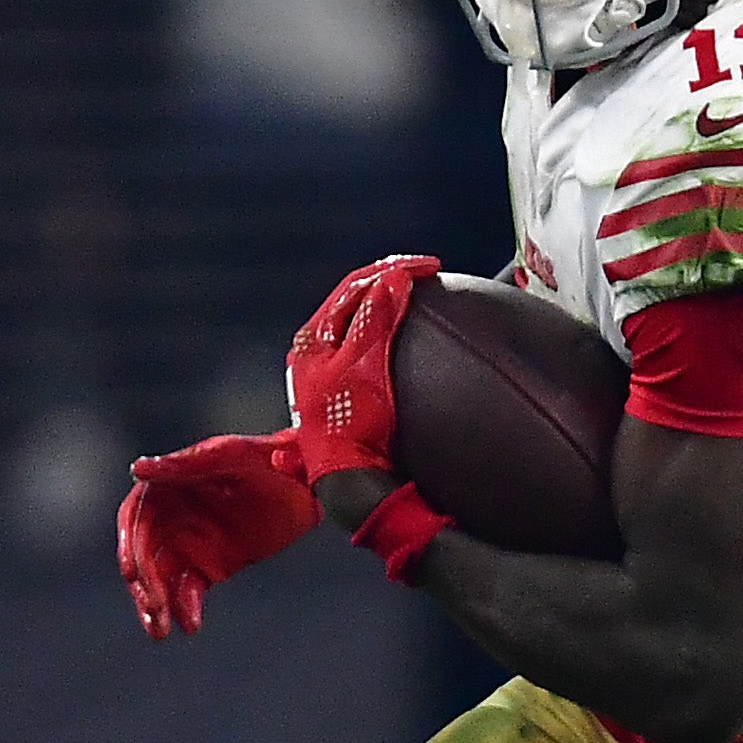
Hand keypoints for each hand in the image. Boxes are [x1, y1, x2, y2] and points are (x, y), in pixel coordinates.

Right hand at [118, 434, 320, 638]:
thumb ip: (186, 466)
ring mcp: (190, 543)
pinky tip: (191, 626)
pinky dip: (187, 608)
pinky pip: (190, 591)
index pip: (134, 520)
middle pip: (145, 556)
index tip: (131, 572)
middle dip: (145, 584)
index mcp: (166, 488)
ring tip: (160, 630)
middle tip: (153, 608)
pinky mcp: (210, 566)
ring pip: (162, 578)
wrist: (306, 481)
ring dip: (158, 603)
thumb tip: (137, 470)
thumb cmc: (267, 458)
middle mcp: (170, 518)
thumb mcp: (230, 458)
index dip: (129, 546)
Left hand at [285, 254, 437, 482]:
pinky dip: (386, 326)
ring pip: (358, 318)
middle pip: (353, 299)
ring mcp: (328, 368)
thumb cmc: (350, 423)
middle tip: (425, 272)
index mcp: (313, 338)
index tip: (429, 267)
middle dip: (388, 280)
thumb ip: (375, 319)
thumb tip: (393, 277)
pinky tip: (403, 330)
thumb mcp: (364, 365)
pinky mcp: (345, 386)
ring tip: (416, 293)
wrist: (349, 475)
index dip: (391, 270)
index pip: (353, 287)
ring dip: (387, 301)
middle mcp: (315, 349)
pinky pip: (366, 341)